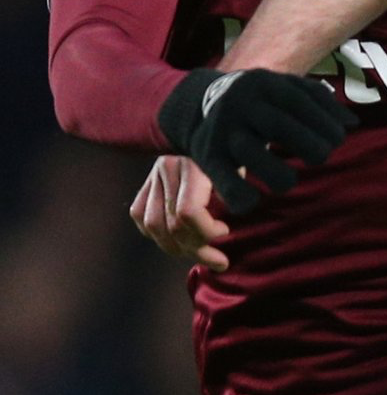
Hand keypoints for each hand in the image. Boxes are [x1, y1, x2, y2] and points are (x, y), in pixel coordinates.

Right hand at [129, 155, 231, 272]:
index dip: (206, 231)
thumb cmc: (231, 158)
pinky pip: (141, 217)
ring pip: (153, 226)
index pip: (187, 212)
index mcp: (191, 165)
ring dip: (177, 248)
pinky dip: (158, 235)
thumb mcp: (237, 174)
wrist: (213, 134)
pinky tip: (178, 242)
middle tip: (219, 260)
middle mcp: (167, 169)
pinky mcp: (145, 184)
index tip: (225, 231)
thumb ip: (230, 197)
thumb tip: (221, 231)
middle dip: (196, 249)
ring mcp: (153, 176)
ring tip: (200, 253)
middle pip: (171, 225)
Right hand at [155, 66, 355, 215]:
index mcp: (262, 84)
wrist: (197, 103)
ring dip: (279, 175)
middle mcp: (240, 105)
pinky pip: (227, 183)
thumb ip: (318, 100)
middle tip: (319, 158)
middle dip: (309, 147)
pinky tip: (254, 199)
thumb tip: (351, 122)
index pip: (299, 101)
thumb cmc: (259, 100)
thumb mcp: (284, 88)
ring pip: (252, 155)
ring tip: (287, 179)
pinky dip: (242, 197)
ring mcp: (223, 132)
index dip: (325, 123)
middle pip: (279, 127)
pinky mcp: (208, 158)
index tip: (338, 140)